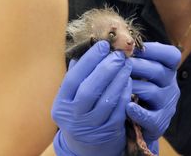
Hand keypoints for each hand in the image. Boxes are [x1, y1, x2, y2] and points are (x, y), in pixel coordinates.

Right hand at [52, 41, 130, 155]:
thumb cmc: (81, 113)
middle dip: (106, 68)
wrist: (88, 146)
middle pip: (90, 89)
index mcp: (61, 104)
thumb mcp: (73, 98)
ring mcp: (91, 126)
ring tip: (127, 64)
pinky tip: (129, 80)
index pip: (73, 78)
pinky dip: (125, 93)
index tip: (103, 45)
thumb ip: (77, 76)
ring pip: (107, 99)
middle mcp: (73, 117)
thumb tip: (86, 50)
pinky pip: (119, 109)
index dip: (89, 60)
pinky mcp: (108, 131)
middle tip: (119, 54)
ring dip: (119, 78)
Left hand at [126, 42, 180, 152]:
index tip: (133, 47)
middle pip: (158, 71)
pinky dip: (138, 112)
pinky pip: (150, 117)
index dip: (155, 49)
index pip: (171, 55)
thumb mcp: (142, 72)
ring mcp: (167, 104)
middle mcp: (171, 85)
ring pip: (151, 91)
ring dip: (132, 86)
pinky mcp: (160, 123)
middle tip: (118, 62)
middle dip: (136, 65)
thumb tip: (118, 40)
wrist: (139, 122)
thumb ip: (136, 58)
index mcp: (168, 70)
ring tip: (116, 83)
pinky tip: (127, 106)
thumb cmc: (138, 89)